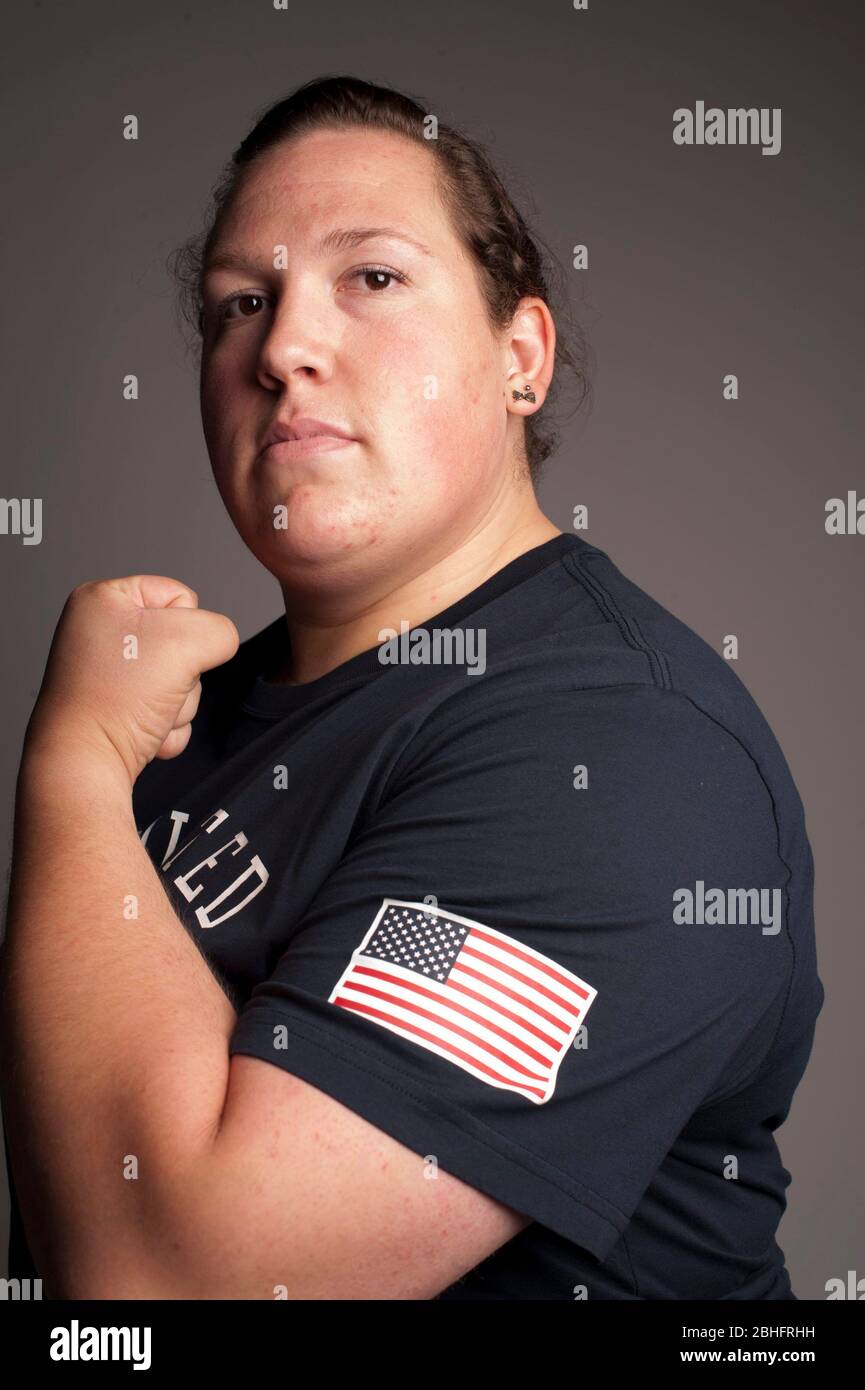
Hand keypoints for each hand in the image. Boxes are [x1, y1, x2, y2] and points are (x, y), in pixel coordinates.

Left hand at [21, 575, 239, 787]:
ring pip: (181, 681)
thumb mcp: (188, 640)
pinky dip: (166, 726)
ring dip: (178, 705)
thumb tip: (216, 648)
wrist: (87, 764)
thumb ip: (220, 630)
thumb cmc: (118, 699)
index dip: (187, 626)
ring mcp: (108, 675)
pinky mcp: (116, 710)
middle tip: (155, 687)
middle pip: (183, 643)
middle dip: (184, 674)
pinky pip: (167, 709)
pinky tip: (142, 732)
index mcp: (102, 600)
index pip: (180, 595)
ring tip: (147, 713)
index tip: (160, 649)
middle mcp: (100, 635)